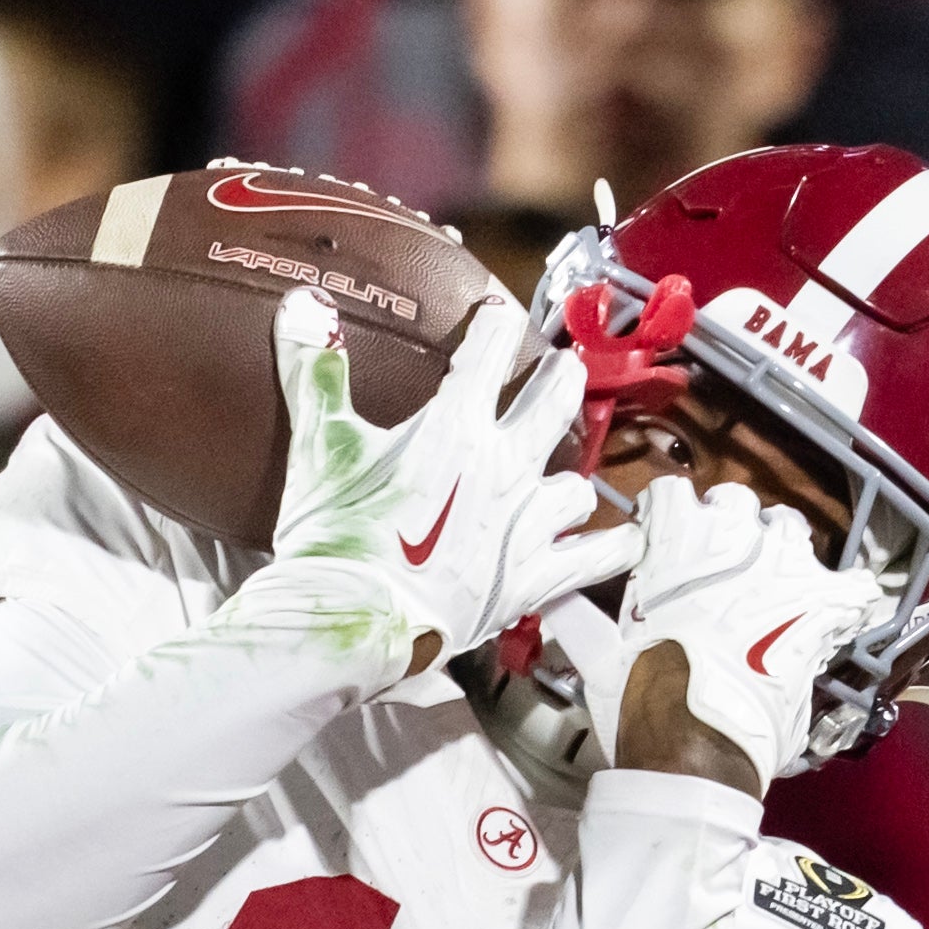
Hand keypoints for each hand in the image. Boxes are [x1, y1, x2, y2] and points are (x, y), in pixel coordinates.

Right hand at [222, 288, 639, 683]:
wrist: (358, 624)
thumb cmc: (335, 540)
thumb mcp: (318, 449)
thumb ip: (315, 373)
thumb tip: (303, 303)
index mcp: (456, 426)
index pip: (490, 346)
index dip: (493, 321)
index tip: (492, 312)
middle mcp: (504, 466)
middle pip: (555, 400)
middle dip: (559, 377)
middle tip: (558, 369)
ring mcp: (524, 524)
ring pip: (575, 482)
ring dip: (569, 473)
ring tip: (563, 473)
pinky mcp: (532, 579)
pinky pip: (594, 558)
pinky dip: (612, 547)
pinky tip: (626, 538)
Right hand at [573, 480, 883, 790]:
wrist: (697, 748)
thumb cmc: (642, 702)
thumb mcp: (599, 657)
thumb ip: (579, 620)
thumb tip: (551, 599)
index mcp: (674, 543)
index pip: (672, 494)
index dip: (669, 517)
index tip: (665, 540)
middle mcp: (732, 540)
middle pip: (736, 503)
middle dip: (728, 528)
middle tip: (720, 567)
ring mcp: (783, 568)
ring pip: (790, 530)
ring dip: (779, 549)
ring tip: (772, 584)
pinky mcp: (822, 607)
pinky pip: (851, 587)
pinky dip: (840, 599)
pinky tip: (827, 616)